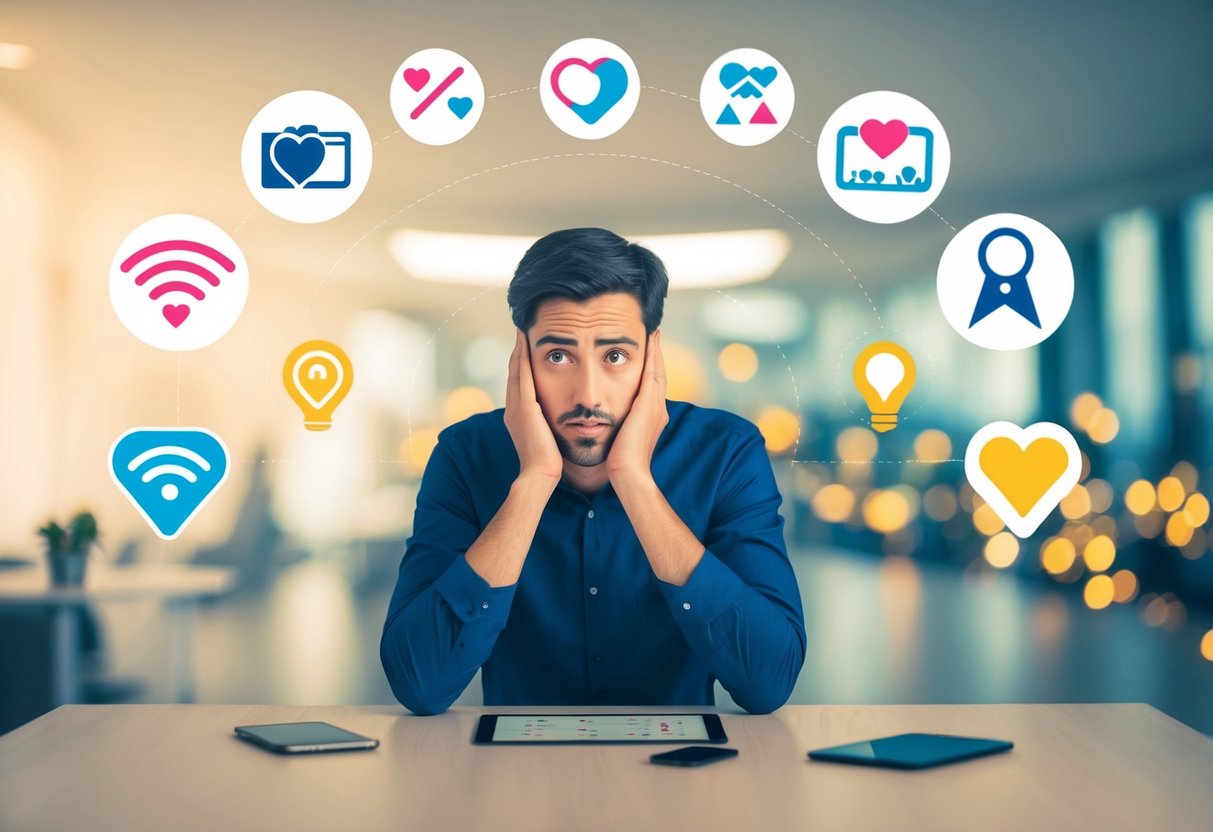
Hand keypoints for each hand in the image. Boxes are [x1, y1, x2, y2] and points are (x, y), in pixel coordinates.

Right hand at [504, 329, 562, 483]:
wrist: (542, 475)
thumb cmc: (551, 463)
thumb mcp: (549, 438)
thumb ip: (550, 425)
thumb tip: (564, 419)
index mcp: (519, 416)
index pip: (520, 383)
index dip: (522, 364)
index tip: (527, 347)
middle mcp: (512, 408)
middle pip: (514, 372)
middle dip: (517, 352)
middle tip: (521, 331)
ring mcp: (516, 406)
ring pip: (515, 370)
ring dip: (518, 349)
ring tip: (522, 330)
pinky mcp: (523, 407)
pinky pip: (521, 375)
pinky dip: (521, 357)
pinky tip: (525, 341)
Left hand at [606, 330, 667, 486]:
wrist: (629, 474)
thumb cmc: (620, 463)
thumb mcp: (621, 439)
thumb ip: (620, 426)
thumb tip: (606, 420)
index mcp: (652, 416)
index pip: (652, 385)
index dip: (652, 366)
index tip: (648, 350)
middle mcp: (658, 408)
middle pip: (659, 373)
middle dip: (657, 353)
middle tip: (655, 333)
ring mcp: (656, 406)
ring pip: (658, 370)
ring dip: (656, 350)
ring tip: (653, 332)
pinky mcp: (649, 405)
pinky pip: (652, 373)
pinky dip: (652, 356)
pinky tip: (649, 341)